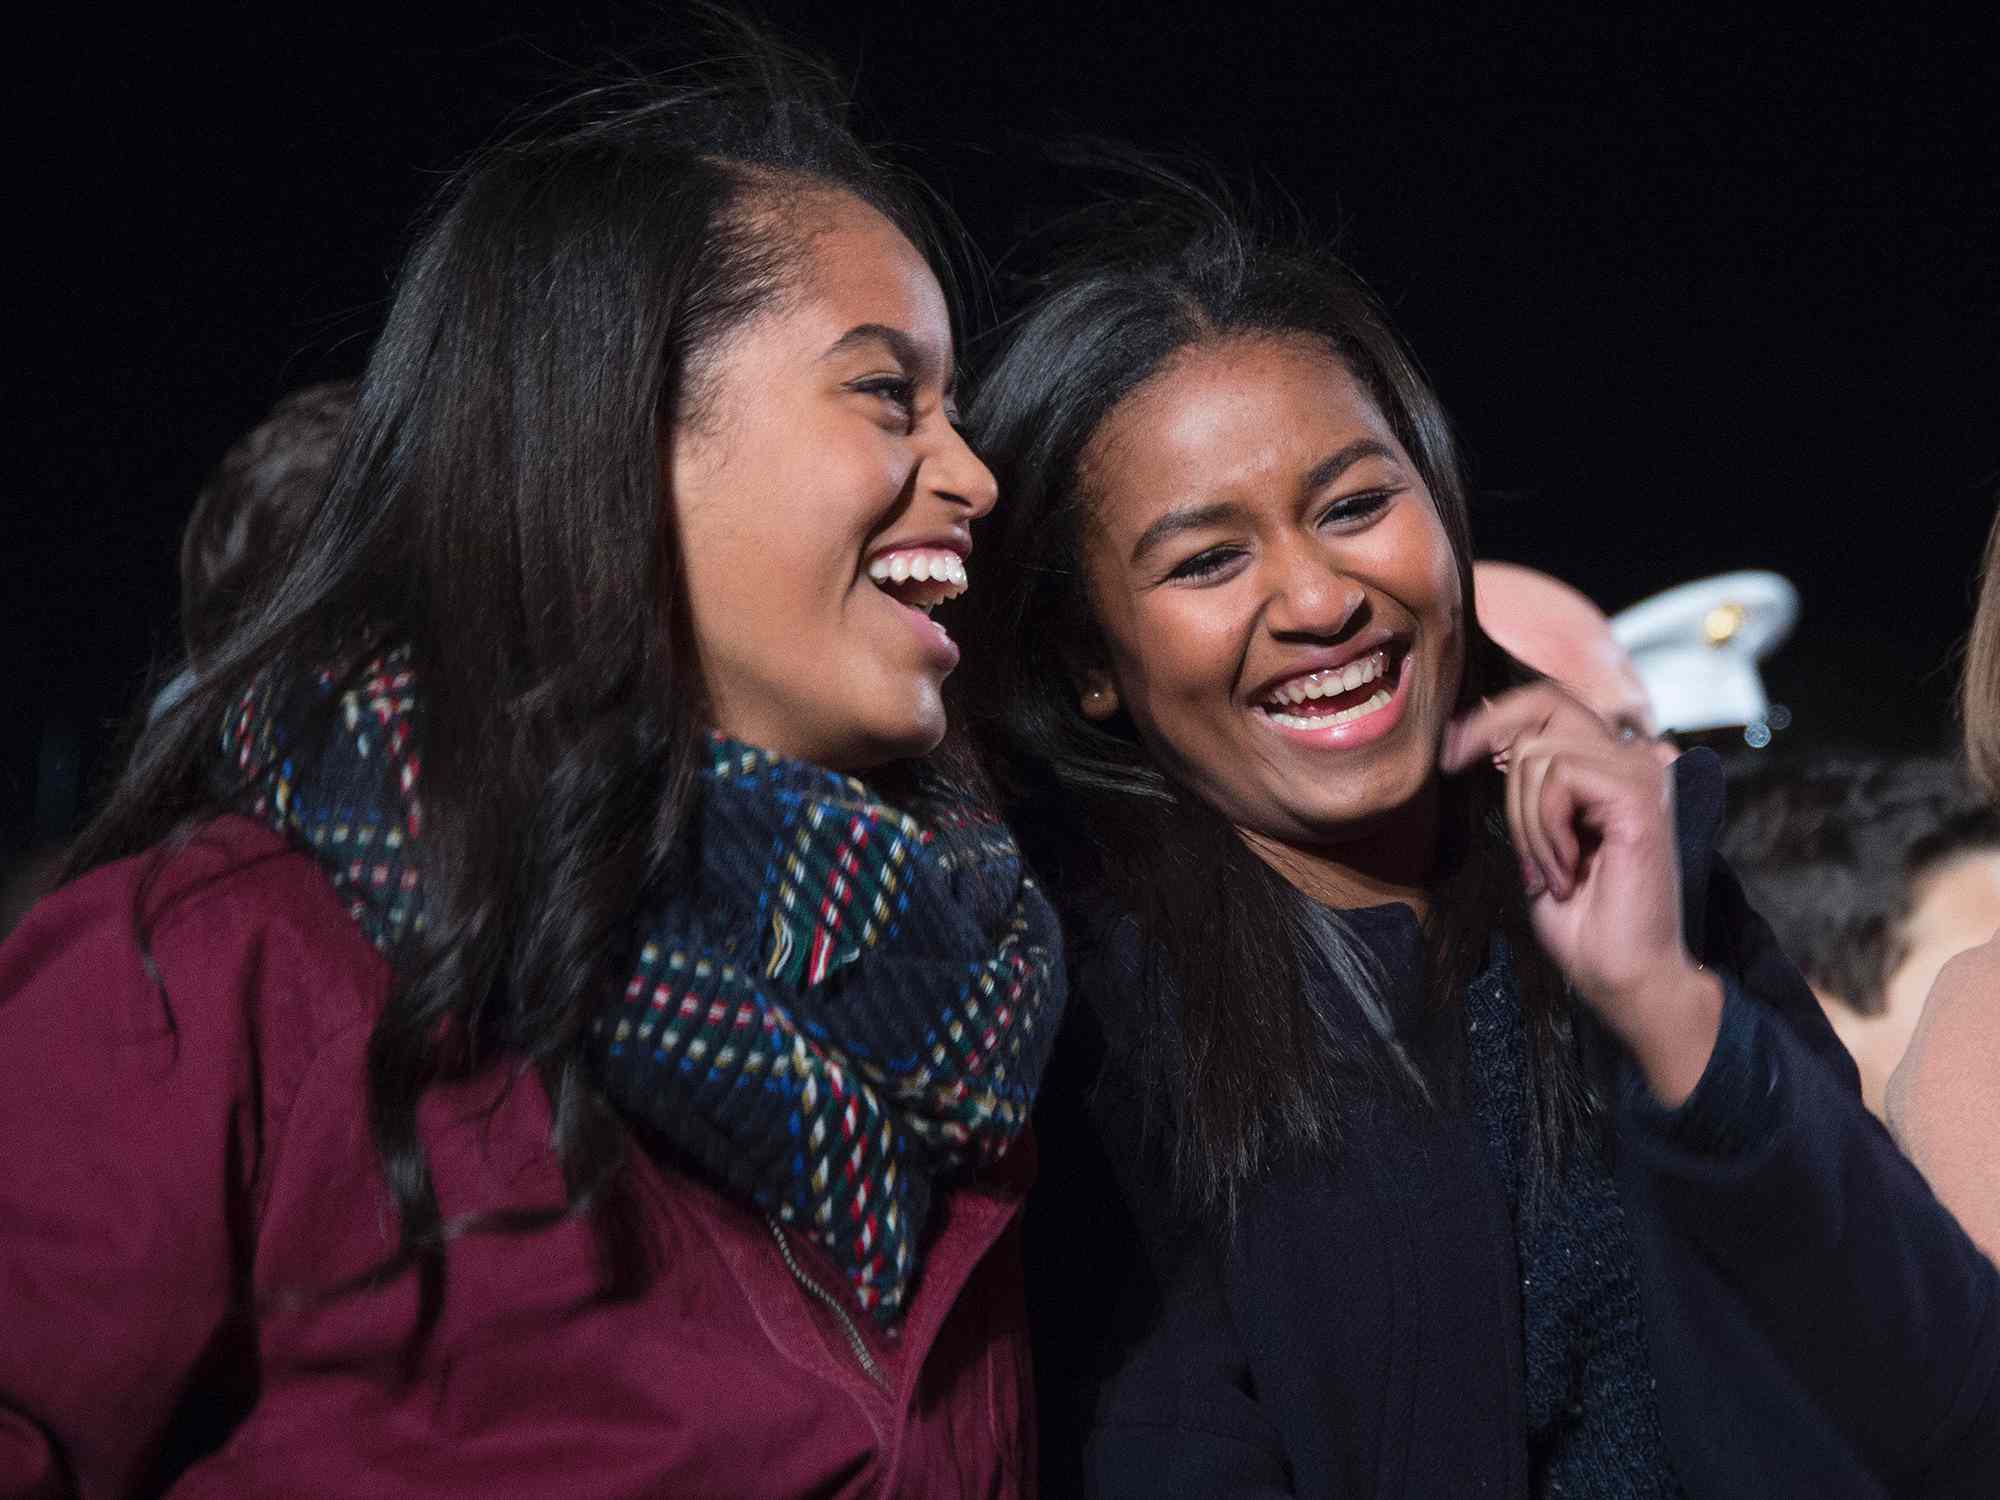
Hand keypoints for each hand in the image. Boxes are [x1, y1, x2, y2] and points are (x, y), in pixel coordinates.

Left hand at [1441, 683, 1721, 1103]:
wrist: (1623, 976)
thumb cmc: (1584, 923)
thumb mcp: (1538, 842)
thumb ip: (1530, 790)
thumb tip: (1495, 744)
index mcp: (1612, 768)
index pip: (1550, 704)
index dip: (1493, 716)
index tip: (1451, 751)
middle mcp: (1633, 761)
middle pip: (1546, 705)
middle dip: (1493, 743)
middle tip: (1478, 792)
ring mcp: (1642, 774)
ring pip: (1541, 754)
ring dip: (1526, 821)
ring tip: (1551, 870)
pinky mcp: (1640, 797)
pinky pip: (1559, 780)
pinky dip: (1545, 830)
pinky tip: (1567, 870)